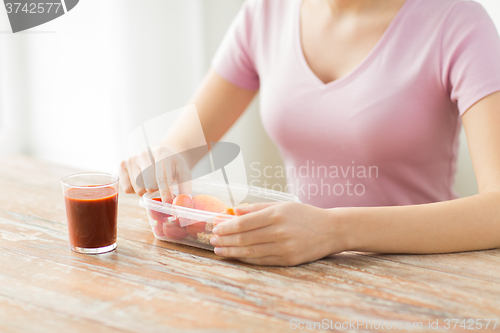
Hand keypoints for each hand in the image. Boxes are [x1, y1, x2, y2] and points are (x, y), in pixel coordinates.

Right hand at [119, 145, 190, 202]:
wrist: (162, 153)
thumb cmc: (173, 166)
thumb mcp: (184, 174)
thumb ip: (185, 189)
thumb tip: (183, 205)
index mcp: (162, 153)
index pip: (162, 178)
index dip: (165, 193)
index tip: (168, 204)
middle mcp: (144, 153)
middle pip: (148, 185)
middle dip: (156, 192)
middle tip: (161, 187)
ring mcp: (132, 158)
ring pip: (137, 188)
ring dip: (146, 192)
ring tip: (151, 183)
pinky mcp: (122, 164)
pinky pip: (127, 188)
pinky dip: (135, 191)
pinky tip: (141, 182)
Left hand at [209, 202, 346, 265]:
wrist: (331, 230)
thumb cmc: (304, 215)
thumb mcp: (282, 205)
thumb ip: (257, 208)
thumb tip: (234, 211)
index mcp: (276, 215)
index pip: (244, 223)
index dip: (227, 227)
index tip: (216, 228)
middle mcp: (279, 231)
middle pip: (245, 239)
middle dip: (226, 240)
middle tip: (213, 240)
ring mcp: (284, 247)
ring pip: (251, 252)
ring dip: (232, 252)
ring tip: (219, 250)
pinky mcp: (288, 260)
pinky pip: (262, 261)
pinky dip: (247, 259)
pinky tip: (237, 256)